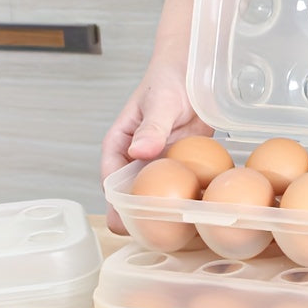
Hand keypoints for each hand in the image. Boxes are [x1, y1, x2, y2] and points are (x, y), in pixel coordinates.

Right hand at [100, 60, 211, 234]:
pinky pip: (179, 183)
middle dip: (139, 214)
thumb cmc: (168, 80)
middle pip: (131, 192)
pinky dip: (184, 195)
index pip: (111, 179)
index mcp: (119, 144)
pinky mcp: (180, 161)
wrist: (192, 70)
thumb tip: (138, 152)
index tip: (125, 223)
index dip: (116, 204)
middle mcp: (135, 157)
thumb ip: (152, 128)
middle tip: (153, 236)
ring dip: (163, 208)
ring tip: (175, 231)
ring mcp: (158, 161)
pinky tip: (196, 210)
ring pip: (155, 192)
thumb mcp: (160, 103)